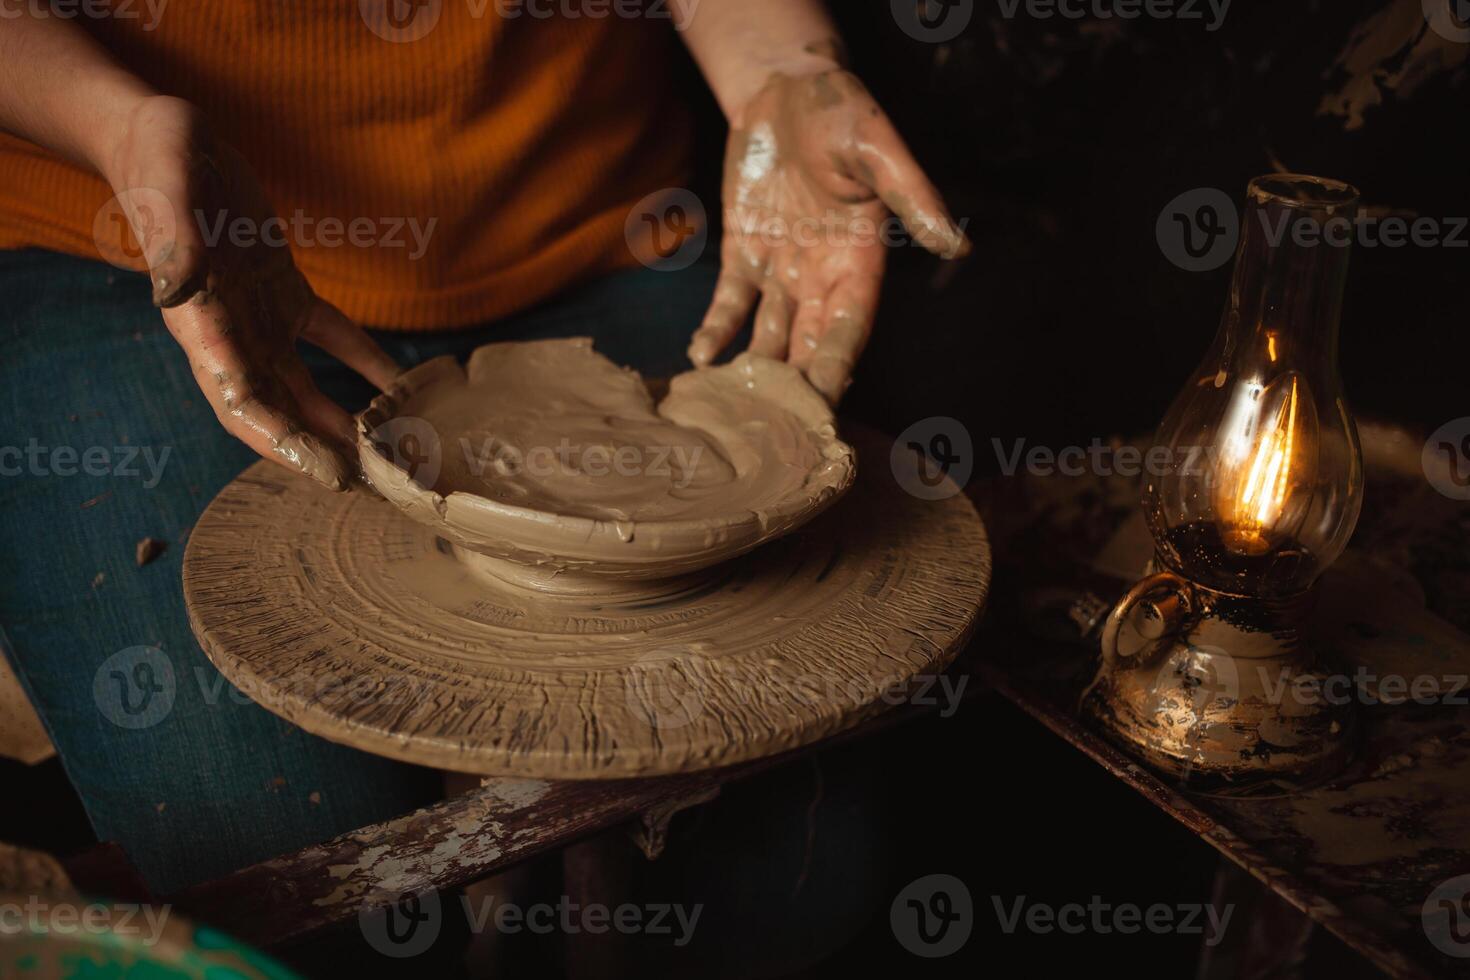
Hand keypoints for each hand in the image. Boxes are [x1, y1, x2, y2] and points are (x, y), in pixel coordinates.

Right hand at [103, 97, 398, 489]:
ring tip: (390, 455)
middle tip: (376, 486)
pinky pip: (330, 339)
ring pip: (306, 387)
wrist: (167, 138)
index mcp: (199, 326)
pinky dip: (364, 363)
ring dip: (344, 422)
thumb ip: (175, 245)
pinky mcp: (283, 294)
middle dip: (323, 453)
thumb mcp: (169, 195)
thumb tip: (175, 292)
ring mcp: (257, 319)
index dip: (285, 445)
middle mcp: (228, 336)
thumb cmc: (161, 164)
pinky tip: (403, 387)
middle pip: (279, 413)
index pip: (242, 404)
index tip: (331, 474)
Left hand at [687, 69, 969, 403]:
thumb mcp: (875, 147)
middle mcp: (823, 276)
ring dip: (753, 372)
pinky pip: (730, 303)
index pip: (848, 328)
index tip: (822, 409)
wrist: (785, 86)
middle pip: (809, 346)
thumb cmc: (839, 110)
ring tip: (732, 411)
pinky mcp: (744, 254)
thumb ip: (911, 196)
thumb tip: (956, 245)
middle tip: (774, 435)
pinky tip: (699, 359)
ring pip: (769, 335)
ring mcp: (782, 269)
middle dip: (795, 389)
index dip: (834, 367)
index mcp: (861, 260)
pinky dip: (716, 331)